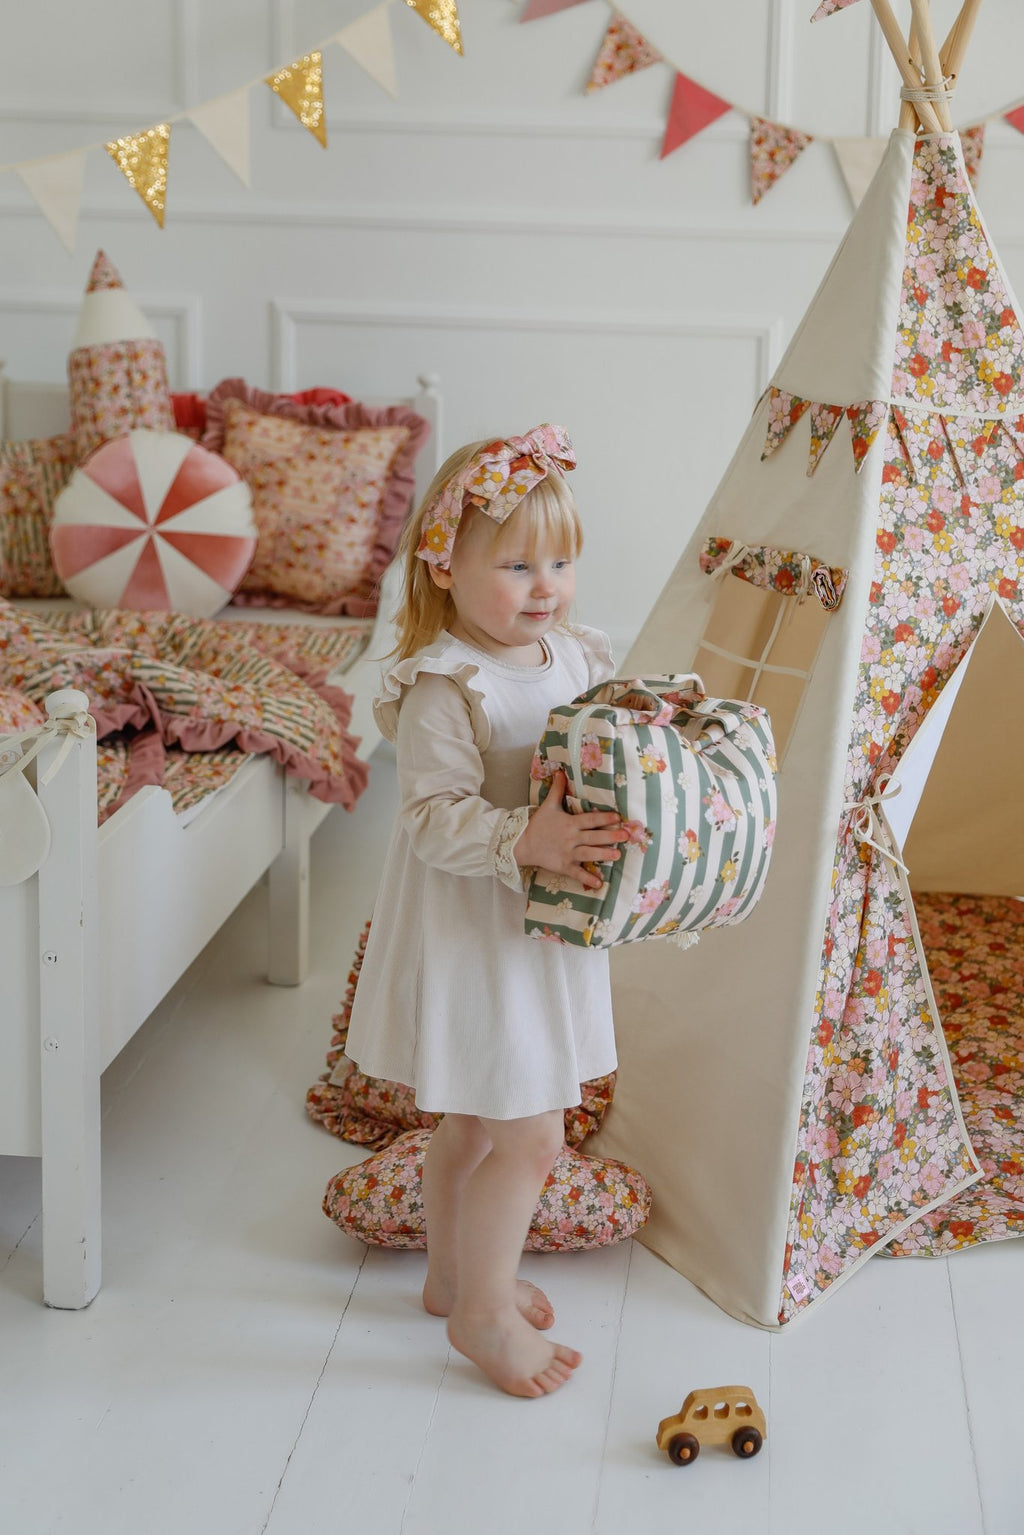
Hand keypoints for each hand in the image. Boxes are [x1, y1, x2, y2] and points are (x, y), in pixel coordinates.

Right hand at [514, 770, 627, 890]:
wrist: (522, 844)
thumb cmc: (538, 824)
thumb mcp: (548, 805)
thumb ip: (558, 789)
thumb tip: (560, 770)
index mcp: (569, 823)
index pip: (590, 820)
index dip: (604, 818)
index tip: (618, 817)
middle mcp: (571, 838)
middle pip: (593, 837)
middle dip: (610, 836)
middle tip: (625, 836)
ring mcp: (568, 854)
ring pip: (588, 854)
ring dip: (603, 854)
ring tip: (617, 855)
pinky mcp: (563, 866)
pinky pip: (577, 873)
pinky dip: (587, 879)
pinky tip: (599, 883)